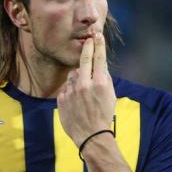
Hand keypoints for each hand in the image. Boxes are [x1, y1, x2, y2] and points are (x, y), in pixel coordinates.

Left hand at [57, 30, 115, 146]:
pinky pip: (66, 88)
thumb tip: (99, 66)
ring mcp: (71, 91)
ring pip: (73, 75)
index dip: (98, 45)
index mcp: (99, 83)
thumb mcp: (110, 95)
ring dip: (78, 78)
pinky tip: (76, 102)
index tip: (97, 35)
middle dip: (87, 48)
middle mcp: (84, 84)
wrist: (91, 135)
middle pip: (84, 60)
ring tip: (84, 93)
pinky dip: (71, 91)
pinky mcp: (61, 99)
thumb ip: (104, 78)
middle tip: (88, 40)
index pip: (99, 58)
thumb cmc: (104, 115)